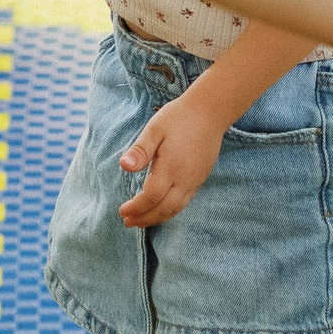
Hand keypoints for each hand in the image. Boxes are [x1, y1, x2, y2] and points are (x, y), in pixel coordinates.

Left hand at [117, 95, 225, 226]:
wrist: (210, 111)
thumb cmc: (178, 118)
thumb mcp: (154, 129)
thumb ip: (140, 150)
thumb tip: (124, 166)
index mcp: (171, 167)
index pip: (151, 197)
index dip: (136, 207)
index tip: (122, 211)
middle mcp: (185, 178)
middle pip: (164, 208)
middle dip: (145, 218)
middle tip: (128, 222)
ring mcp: (195, 180)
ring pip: (176, 208)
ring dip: (158, 218)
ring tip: (141, 221)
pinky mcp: (200, 177)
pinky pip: (184, 201)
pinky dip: (170, 210)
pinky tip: (160, 208)